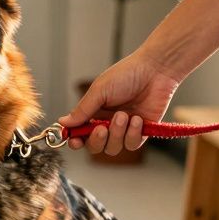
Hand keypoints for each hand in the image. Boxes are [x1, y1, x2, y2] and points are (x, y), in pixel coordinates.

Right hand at [59, 51, 181, 156]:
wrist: (155, 71)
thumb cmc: (126, 74)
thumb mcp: (99, 91)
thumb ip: (82, 110)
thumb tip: (63, 123)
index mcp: (94, 112)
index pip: (80, 133)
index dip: (75, 140)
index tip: (74, 140)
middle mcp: (107, 123)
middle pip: (95, 147)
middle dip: (96, 141)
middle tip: (101, 129)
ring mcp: (124, 129)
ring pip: (113, 148)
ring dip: (117, 134)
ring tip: (124, 115)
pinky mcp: (141, 132)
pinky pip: (132, 145)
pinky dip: (133, 134)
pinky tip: (138, 118)